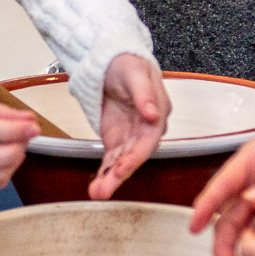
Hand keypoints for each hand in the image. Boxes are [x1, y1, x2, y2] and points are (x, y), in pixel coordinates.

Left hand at [91, 54, 169, 198]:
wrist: (113, 62)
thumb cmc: (128, 64)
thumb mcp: (135, 73)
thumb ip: (145, 94)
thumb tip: (152, 114)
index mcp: (157, 113)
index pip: (149, 139)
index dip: (136, 155)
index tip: (123, 167)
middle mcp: (146, 130)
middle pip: (135, 156)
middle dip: (120, 174)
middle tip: (105, 189)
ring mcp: (131, 136)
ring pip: (122, 161)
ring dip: (110, 179)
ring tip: (96, 193)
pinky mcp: (117, 139)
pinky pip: (111, 159)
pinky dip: (104, 173)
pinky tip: (96, 186)